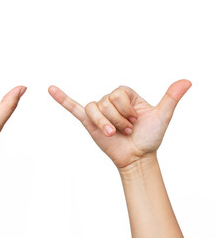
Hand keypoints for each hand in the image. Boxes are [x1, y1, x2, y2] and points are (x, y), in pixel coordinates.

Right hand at [48, 80, 190, 168]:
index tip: (137, 120)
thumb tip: (187, 81)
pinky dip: (62, 99)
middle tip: (127, 130)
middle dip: (118, 119)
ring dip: (105, 124)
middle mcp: (110, 100)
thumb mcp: (161, 116)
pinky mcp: (88, 121)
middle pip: (105, 102)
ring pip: (94, 109)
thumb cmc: (149, 137)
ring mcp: (98, 111)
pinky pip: (73, 107)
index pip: (118, 93)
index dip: (128, 109)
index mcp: (125, 95)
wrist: (137, 157)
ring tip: (114, 134)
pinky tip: (51, 89)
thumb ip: (171, 97)